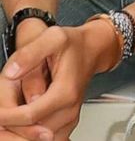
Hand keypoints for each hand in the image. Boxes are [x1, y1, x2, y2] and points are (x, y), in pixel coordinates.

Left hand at [0, 21, 120, 140]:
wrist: (92, 49)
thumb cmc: (73, 44)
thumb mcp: (52, 38)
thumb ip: (30, 53)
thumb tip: (12, 72)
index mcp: (65, 92)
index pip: (30, 116)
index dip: (7, 117)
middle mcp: (69, 108)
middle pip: (34, 132)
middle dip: (11, 127)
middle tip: (1, 115)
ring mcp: (70, 118)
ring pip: (40, 139)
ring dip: (20, 134)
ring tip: (9, 121)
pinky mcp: (67, 122)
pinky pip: (49, 139)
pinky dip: (32, 136)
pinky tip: (22, 127)